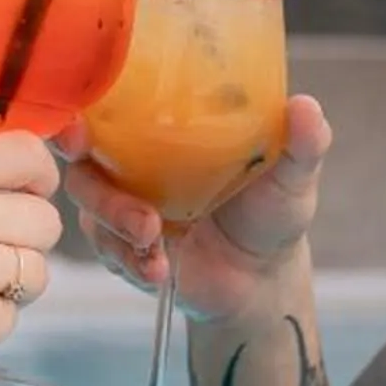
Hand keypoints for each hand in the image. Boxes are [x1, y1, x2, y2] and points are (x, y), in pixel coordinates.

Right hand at [58, 96, 330, 327]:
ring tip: (155, 245)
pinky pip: (105, 248)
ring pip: (89, 207)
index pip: (108, 103)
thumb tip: (305, 107)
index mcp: (166, 126)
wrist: (260, 281)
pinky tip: (160, 272)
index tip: (79, 128)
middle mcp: (134, 159)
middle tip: (142, 220)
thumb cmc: (271, 213)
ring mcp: (123, 203)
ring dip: (117, 228)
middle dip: (101, 192)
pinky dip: (129, 262)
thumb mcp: (292, 176)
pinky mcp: (121, 245)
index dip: (81, 110)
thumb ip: (302, 143)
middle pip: (81, 161)